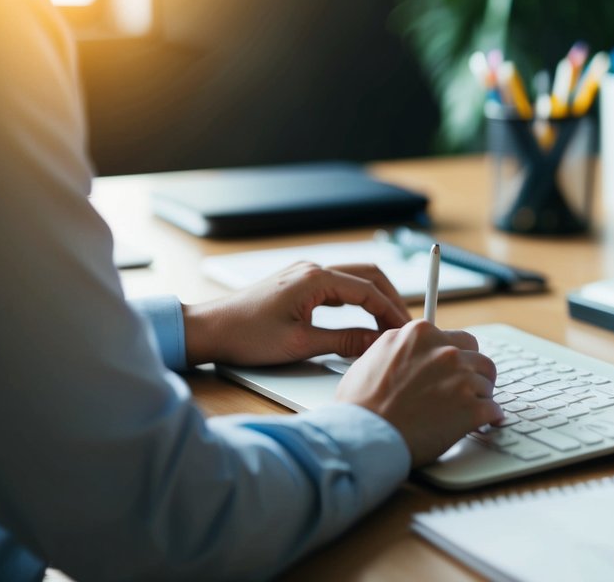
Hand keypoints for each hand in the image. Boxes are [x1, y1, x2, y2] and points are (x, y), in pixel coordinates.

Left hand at [182, 262, 410, 366]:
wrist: (208, 330)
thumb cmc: (246, 336)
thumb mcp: (301, 344)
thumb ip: (344, 341)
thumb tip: (376, 342)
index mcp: (315, 279)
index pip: (369, 290)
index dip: (391, 312)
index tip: (405, 331)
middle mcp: (312, 269)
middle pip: (368, 275)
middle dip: (390, 299)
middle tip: (403, 325)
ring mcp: (304, 273)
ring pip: (354, 278)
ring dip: (375, 297)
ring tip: (387, 323)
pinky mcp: (298, 283)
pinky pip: (338, 285)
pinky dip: (357, 299)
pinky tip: (362, 317)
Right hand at [335, 320, 501, 465]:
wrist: (363, 435)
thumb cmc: (360, 405)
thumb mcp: (374, 356)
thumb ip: (402, 349)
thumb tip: (412, 354)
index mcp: (421, 334)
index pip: (456, 339)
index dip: (454, 359)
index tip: (452, 372)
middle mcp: (445, 351)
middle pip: (478, 357)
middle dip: (474, 374)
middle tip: (464, 391)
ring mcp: (461, 379)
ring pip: (487, 383)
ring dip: (479, 398)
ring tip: (463, 413)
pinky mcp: (472, 408)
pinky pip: (493, 410)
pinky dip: (488, 419)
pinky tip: (480, 425)